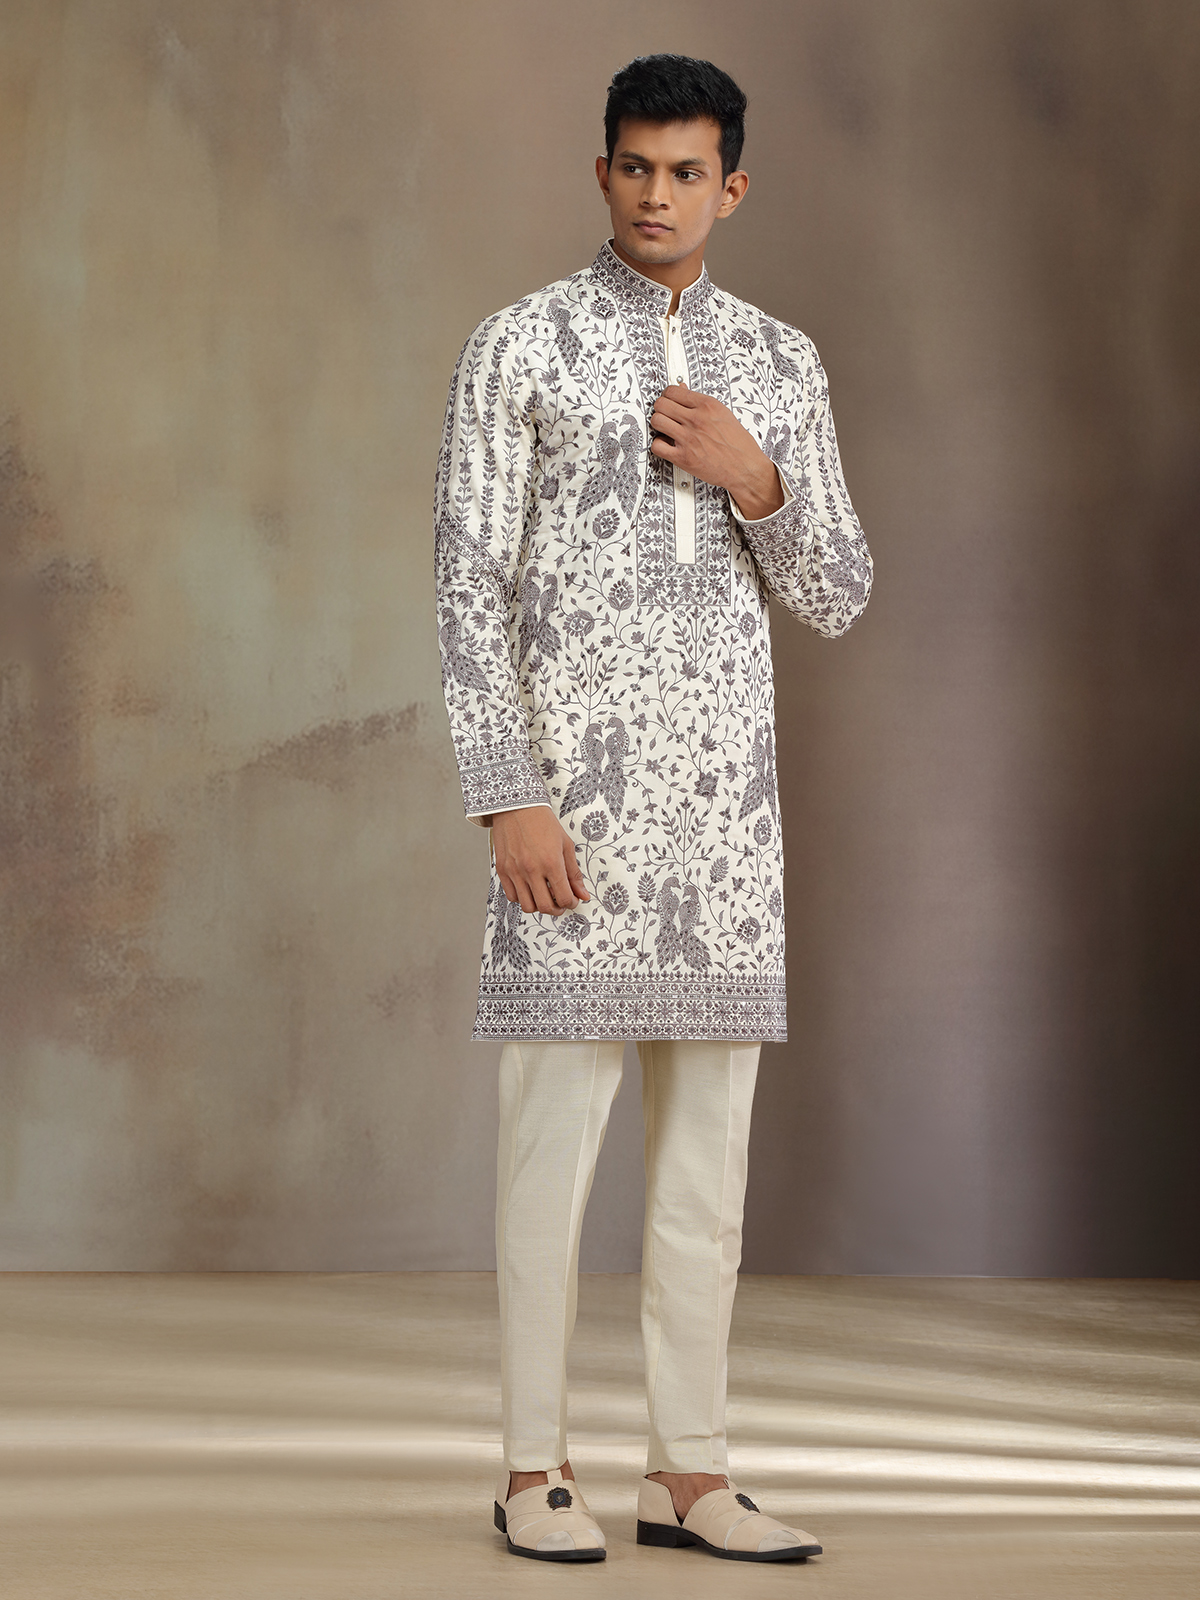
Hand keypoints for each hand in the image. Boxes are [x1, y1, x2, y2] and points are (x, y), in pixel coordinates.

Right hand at [492, 806, 590, 915]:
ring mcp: (514, 871)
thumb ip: (573, 873)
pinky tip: (530, 888)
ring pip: (527, 906)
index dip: (571, 903)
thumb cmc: (542, 822)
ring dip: (539, 906)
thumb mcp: (565, 845)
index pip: (564, 897)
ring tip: (545, 896)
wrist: (517, 807)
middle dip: (557, 909)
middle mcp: (531, 870)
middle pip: (545, 907)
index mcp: (551, 862)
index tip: (572, 900)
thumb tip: (582, 894)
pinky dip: (523, 898)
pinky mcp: (502, 870)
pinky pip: (512, 896)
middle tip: (560, 903)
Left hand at [650, 384, 784, 519]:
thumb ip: (701, 403)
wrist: (746, 467)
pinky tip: (667, 445)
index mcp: (707, 405)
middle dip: (660, 409)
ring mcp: (688, 438)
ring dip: (658, 425)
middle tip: (665, 415)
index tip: (668, 401)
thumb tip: (683, 391)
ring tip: (665, 429)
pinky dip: (658, 445)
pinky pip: (657, 446)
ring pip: (656, 421)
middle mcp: (696, 420)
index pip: (673, 391)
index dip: (667, 396)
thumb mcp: (723, 414)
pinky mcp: (683, 457)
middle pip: (661, 404)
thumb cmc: (738, 444)